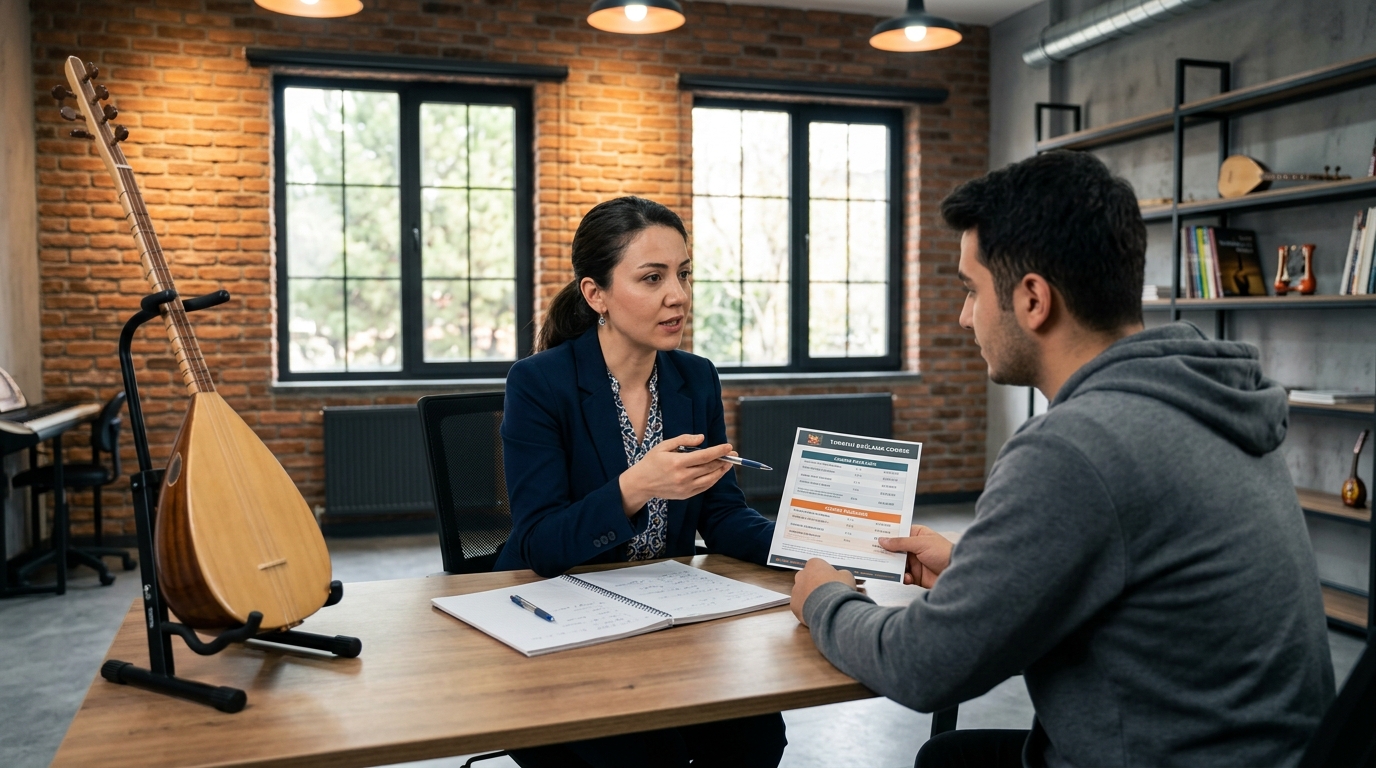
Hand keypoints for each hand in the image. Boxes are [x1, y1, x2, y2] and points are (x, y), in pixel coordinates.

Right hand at [618, 434, 733, 516]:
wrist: (641, 483)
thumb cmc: (652, 461)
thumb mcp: (664, 446)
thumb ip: (684, 440)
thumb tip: (702, 438)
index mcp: (677, 462)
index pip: (704, 456)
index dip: (719, 451)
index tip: (729, 446)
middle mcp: (683, 476)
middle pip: (709, 467)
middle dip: (723, 460)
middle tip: (733, 453)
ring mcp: (685, 487)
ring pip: (710, 479)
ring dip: (721, 471)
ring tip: (728, 463)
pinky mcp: (686, 495)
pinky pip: (704, 487)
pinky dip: (713, 480)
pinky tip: (717, 473)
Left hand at [790, 558, 855, 625]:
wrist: (831, 608)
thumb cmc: (839, 588)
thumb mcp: (847, 576)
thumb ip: (840, 574)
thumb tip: (839, 577)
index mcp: (813, 565)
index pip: (818, 566)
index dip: (826, 574)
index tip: (833, 581)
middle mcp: (801, 575)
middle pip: (807, 578)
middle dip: (814, 584)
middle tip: (826, 593)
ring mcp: (796, 591)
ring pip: (802, 593)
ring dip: (810, 597)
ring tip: (823, 605)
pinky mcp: (794, 605)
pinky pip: (800, 606)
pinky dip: (806, 609)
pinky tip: (817, 613)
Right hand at [879, 525, 952, 587]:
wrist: (957, 573)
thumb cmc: (943, 552)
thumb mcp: (921, 543)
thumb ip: (900, 542)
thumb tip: (882, 540)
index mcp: (917, 535)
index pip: (898, 532)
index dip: (886, 534)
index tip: (872, 534)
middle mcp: (914, 548)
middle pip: (894, 549)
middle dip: (885, 552)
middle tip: (872, 553)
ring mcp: (914, 562)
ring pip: (896, 563)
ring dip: (892, 566)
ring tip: (885, 567)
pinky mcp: (916, 576)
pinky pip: (903, 576)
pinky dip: (901, 577)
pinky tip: (905, 578)